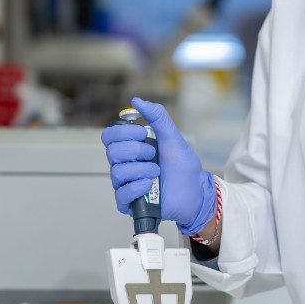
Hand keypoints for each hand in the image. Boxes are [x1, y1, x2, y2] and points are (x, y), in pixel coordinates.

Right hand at [100, 98, 215, 235]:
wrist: (194, 194)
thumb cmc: (183, 168)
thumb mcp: (173, 138)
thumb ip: (157, 117)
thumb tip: (137, 100)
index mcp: (131, 148)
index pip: (110, 136)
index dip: (124, 132)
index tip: (143, 133)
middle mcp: (125, 165)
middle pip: (111, 152)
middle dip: (136, 150)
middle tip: (153, 154)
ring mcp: (125, 184)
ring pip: (117, 172)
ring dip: (142, 169)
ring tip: (157, 172)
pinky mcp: (128, 203)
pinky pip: (122, 193)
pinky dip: (137, 187)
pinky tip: (150, 185)